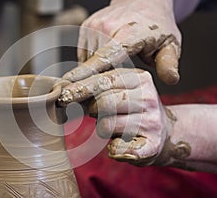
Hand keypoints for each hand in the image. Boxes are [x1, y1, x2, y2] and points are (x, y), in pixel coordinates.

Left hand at [58, 68, 175, 165]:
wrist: (163, 133)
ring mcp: (152, 121)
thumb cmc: (132, 110)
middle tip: (96, 113)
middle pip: (103, 102)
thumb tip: (64, 88)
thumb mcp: (119, 90)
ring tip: (112, 126)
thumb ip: (96, 87)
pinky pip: (118, 147)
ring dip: (102, 128)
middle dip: (93, 110)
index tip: (63, 94)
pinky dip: (112, 148)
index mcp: (140, 78)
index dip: (80, 88)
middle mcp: (148, 97)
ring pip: (107, 125)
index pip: (103, 80)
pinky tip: (120, 144)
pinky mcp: (152, 144)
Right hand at [64, 0, 180, 84]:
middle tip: (101, 96)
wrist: (142, 1)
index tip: (71, 85)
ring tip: (111, 71)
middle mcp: (106, 27)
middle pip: (93, 65)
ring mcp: (93, 26)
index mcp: (129, 33)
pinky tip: (104, 62)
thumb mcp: (170, 45)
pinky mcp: (85, 27)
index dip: (88, 74)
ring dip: (94, 73)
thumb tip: (171, 80)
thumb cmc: (155, 26)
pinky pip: (83, 54)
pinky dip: (91, 64)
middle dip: (94, 83)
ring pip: (86, 61)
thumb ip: (169, 64)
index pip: (105, 57)